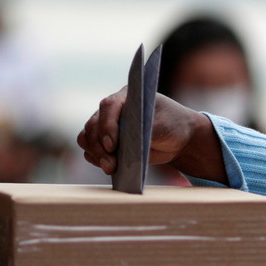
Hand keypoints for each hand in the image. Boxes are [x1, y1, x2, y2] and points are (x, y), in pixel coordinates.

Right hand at [77, 88, 226, 182]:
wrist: (178, 139)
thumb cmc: (173, 125)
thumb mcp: (165, 126)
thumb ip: (148, 131)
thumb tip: (131, 141)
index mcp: (126, 96)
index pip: (108, 107)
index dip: (107, 126)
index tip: (112, 145)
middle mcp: (112, 109)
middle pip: (93, 125)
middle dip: (99, 146)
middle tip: (111, 164)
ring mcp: (107, 126)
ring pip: (87, 138)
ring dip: (95, 154)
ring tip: (110, 168)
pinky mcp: (107, 142)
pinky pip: (91, 150)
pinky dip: (96, 159)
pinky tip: (109, 167)